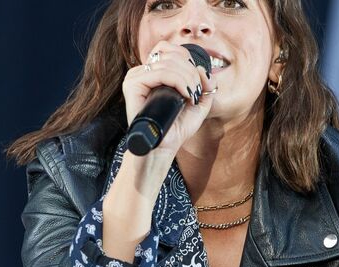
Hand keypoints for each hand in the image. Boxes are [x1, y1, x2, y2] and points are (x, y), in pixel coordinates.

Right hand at [122, 41, 216, 156]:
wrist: (164, 147)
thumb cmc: (177, 126)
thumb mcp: (199, 103)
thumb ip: (206, 85)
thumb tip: (203, 70)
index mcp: (153, 71)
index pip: (168, 48)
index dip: (187, 60)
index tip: (196, 82)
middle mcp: (142, 71)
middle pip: (171, 54)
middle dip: (191, 72)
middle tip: (196, 92)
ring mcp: (135, 77)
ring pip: (168, 63)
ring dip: (188, 78)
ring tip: (191, 96)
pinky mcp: (132, 85)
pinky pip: (159, 72)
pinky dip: (178, 81)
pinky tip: (185, 95)